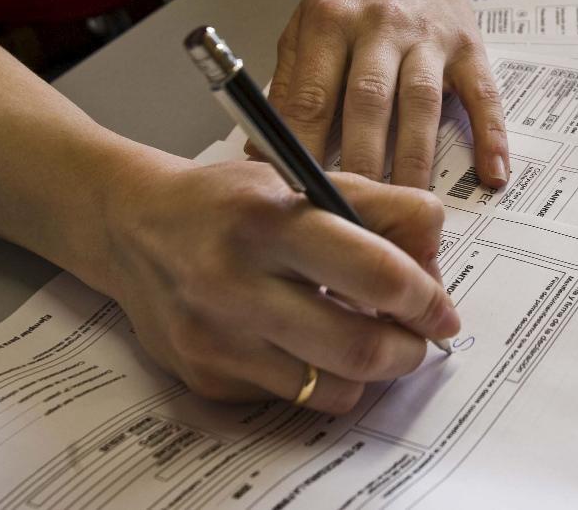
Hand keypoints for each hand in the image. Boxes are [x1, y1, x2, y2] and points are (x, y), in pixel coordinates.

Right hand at [104, 159, 457, 412]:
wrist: (135, 226)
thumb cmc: (234, 202)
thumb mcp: (309, 180)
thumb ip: (386, 212)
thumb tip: (434, 275)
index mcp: (271, 218)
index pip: (376, 273)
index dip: (426, 299)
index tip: (442, 311)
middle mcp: (234, 280)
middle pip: (359, 347)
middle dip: (408, 351)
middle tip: (419, 340)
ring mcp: (216, 337)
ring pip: (331, 389)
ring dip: (370, 373)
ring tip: (369, 340)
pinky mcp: (205, 377)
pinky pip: (291, 397)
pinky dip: (320, 378)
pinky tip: (310, 344)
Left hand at [267, 0, 508, 189]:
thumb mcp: (305, 23)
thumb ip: (290, 84)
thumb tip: (263, 152)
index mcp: (331, 19)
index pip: (314, 94)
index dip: (304, 147)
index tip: (296, 194)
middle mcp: (382, 25)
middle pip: (369, 102)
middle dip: (361, 163)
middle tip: (354, 216)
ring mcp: (430, 36)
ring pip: (422, 104)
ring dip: (414, 160)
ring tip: (408, 208)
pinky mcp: (470, 46)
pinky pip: (483, 95)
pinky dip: (491, 136)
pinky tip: (493, 175)